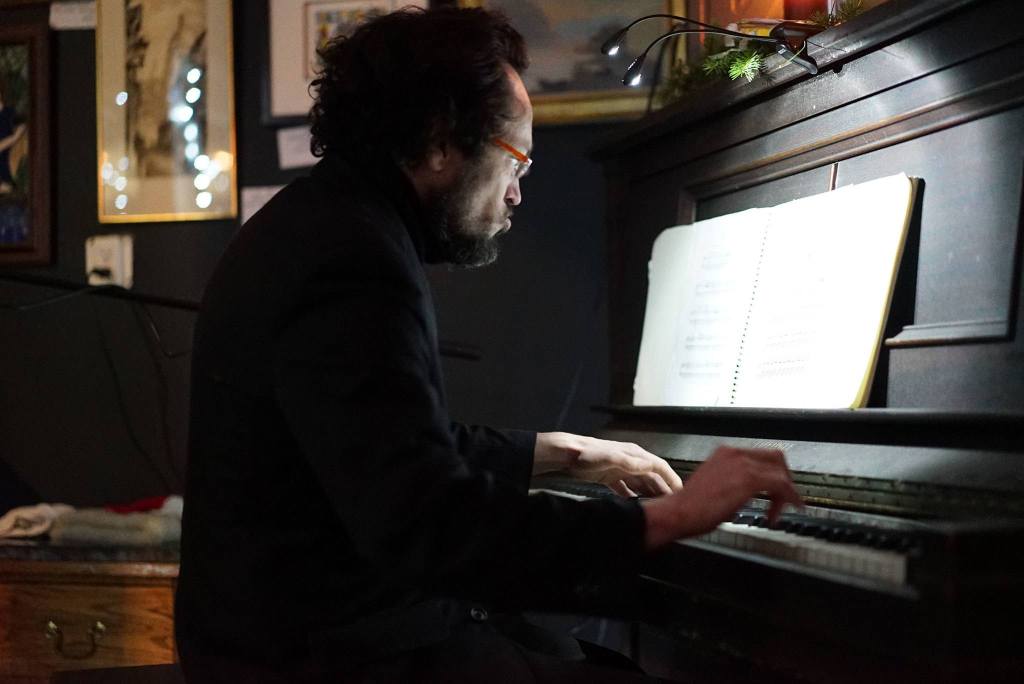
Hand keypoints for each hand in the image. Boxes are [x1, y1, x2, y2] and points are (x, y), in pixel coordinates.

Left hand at [534, 432, 682, 496]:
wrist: (567, 454)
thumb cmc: (589, 454)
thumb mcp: (611, 458)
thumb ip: (630, 463)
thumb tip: (650, 467)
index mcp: (635, 455)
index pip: (659, 467)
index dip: (671, 479)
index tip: (681, 493)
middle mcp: (631, 461)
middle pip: (652, 477)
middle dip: (663, 490)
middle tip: (671, 507)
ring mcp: (620, 469)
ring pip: (640, 484)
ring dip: (649, 495)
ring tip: (657, 509)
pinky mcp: (610, 477)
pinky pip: (626, 489)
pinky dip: (632, 497)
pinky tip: (636, 506)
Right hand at [641, 446, 801, 549]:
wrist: (679, 512)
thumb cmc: (691, 505)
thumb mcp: (714, 483)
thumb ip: (733, 481)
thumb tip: (748, 492)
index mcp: (725, 453)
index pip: (760, 456)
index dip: (772, 473)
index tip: (775, 489)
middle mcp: (735, 453)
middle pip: (775, 457)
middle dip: (785, 478)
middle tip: (786, 496)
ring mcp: (742, 464)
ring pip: (779, 471)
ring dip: (785, 492)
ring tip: (780, 509)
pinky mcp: (748, 480)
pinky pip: (780, 485)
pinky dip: (787, 498)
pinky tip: (780, 512)